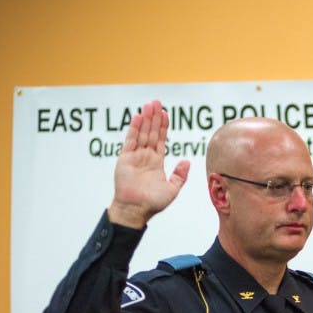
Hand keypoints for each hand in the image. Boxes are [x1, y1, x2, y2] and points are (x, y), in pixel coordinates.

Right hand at [108, 100, 189, 228]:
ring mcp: (135, 157)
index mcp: (156, 162)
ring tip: (149, 105)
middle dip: (154, 118)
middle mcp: (145, 157)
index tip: (166, 114)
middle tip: (156, 102)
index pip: (160, 140)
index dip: (163, 127)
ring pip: (141, 134)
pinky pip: (130, 141)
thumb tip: (187, 161)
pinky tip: (138, 117)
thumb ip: (180, 175)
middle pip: (151, 133)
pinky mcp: (125, 159)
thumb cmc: (153, 203)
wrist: (136, 210)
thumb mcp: (172, 189)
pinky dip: (134, 129)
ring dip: (145, 119)